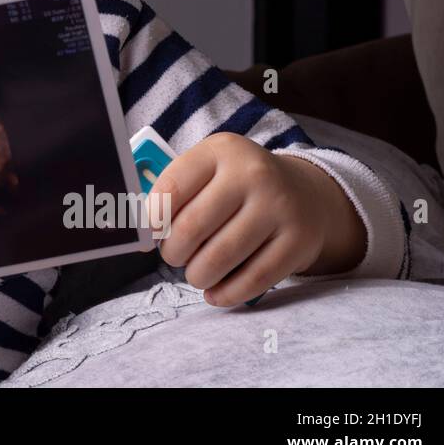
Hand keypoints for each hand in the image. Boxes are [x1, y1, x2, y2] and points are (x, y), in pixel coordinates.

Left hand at [153, 132, 364, 306]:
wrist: (306, 194)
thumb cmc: (238, 187)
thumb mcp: (209, 171)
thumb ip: (173, 193)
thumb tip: (137, 235)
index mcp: (221, 151)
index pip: (171, 188)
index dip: (152, 219)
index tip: (149, 234)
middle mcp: (253, 174)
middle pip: (192, 227)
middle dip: (173, 251)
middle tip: (174, 256)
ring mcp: (279, 207)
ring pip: (220, 257)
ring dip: (197, 275)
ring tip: (196, 273)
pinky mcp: (298, 241)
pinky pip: (253, 279)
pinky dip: (226, 293)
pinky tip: (216, 293)